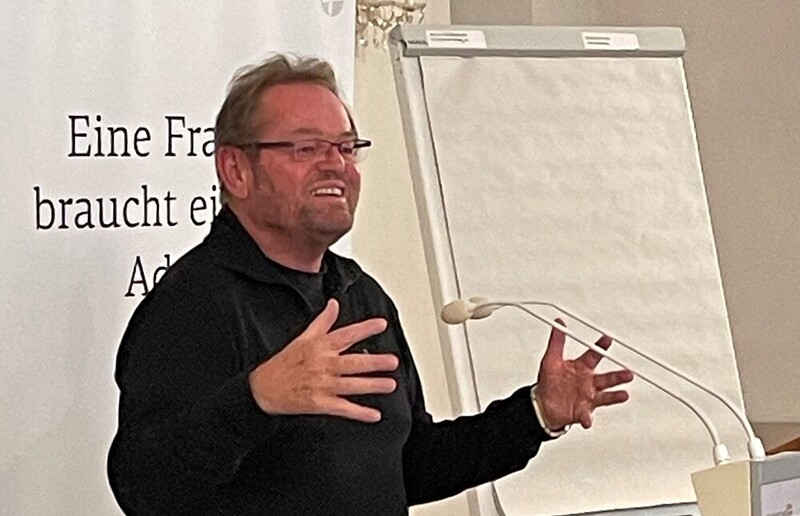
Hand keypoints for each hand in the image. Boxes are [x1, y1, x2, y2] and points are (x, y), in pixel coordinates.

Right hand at [248, 299, 398, 422]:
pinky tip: (374, 415)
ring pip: (351, 385)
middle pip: (352, 363)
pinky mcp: (319, 404)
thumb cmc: (285, 362)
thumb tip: (334, 304)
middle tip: (393, 361)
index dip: (364, 329)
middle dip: (374, 362)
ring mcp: (322, 385)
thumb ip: (323, 321)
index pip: (346, 334)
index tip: (382, 325)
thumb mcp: (303, 337)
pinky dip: (359, 413)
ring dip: (372, 386)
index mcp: (320, 347)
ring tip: (390, 385)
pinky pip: (343, 408)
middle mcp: (323, 365)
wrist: (263, 388)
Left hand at [535, 319, 632, 429]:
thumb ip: (556, 342)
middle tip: (628, 373)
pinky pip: (587, 416)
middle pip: (607, 377)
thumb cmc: (549, 382)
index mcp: (581, 367)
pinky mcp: (583, 412)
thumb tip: (558, 323)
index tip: (608, 339)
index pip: (594, 355)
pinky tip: (588, 421)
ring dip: (615, 396)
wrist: (543, 405)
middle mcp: (588, 382)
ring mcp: (588, 397)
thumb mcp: (550, 360)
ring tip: (624, 394)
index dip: (601, 347)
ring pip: (605, 396)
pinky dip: (588, 419)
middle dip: (618, 376)